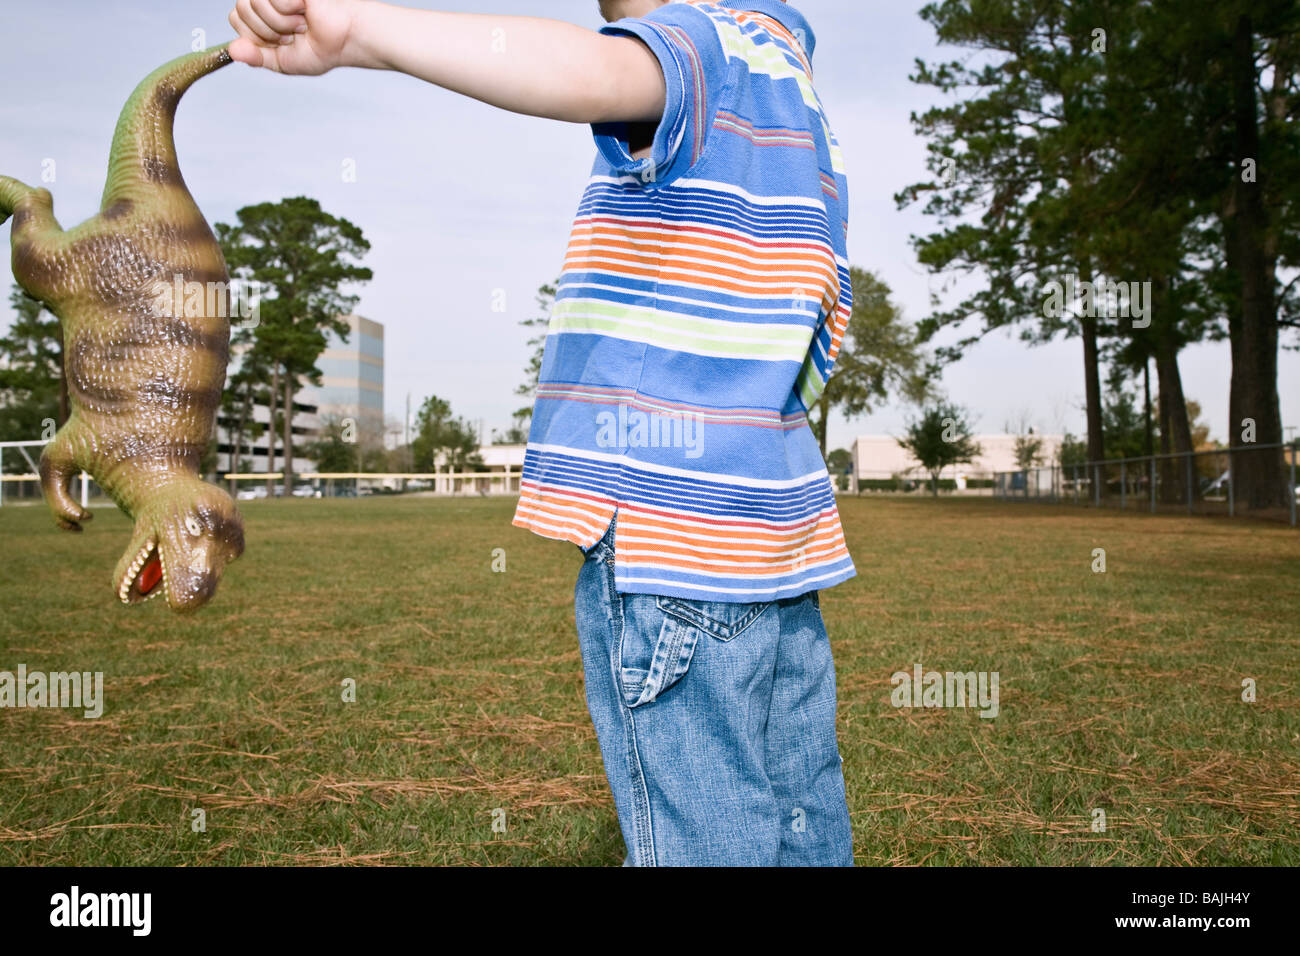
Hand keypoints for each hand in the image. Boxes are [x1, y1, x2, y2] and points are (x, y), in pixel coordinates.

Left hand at [228, 0, 361, 74]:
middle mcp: (265, 1)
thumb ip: (256, 57)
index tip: (279, 43)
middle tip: (292, 33)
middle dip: (268, 30)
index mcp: (260, 17)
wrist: (346, 39)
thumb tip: (232, 51)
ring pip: (255, 3)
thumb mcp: (283, 62)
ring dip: (281, 21)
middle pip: (241, 8)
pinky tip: (304, 11)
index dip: (255, 35)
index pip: (235, 19)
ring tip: (300, 23)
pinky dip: (290, 9)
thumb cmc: (322, 49)